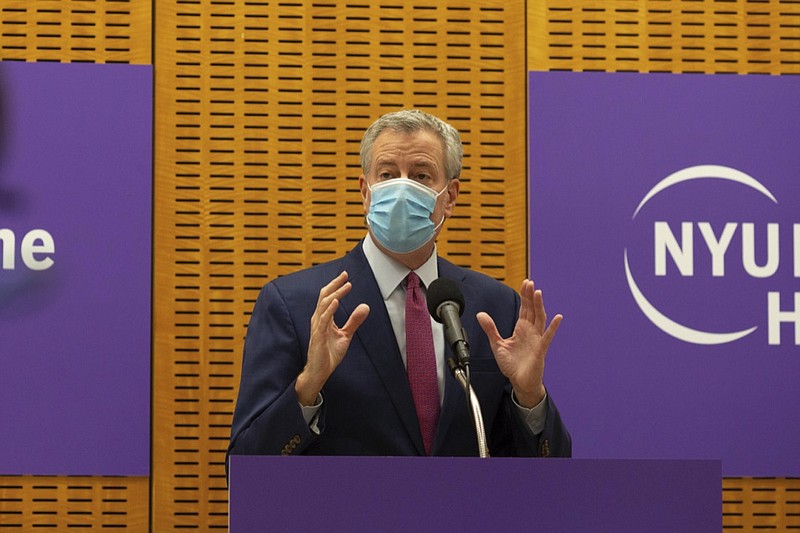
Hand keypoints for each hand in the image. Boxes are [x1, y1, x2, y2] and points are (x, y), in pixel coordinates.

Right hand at [295, 271, 369, 405]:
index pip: (328, 297)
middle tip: (345, 274)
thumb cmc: (329, 354)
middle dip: (335, 284)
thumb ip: (354, 321)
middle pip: (325, 296)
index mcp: (323, 318)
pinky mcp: (318, 336)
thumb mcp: (345, 335)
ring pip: (324, 305)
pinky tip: (335, 301)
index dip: (336, 286)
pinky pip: (323, 320)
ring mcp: (317, 327)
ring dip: (335, 293)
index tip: (345, 276)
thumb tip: (365, 307)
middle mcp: (318, 320)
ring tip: (345, 286)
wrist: (319, 371)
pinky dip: (329, 309)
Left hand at [476, 279, 561, 407]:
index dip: (525, 296)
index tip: (525, 283)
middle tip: (530, 282)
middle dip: (531, 296)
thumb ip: (490, 329)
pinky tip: (557, 318)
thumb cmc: (512, 365)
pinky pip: (548, 337)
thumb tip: (481, 314)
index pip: (524, 309)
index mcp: (521, 329)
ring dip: (539, 306)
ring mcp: (536, 340)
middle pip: (532, 310)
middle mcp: (530, 332)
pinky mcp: (540, 350)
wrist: (519, 382)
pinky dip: (553, 327)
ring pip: (540, 319)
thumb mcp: (497, 345)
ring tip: (538, 293)